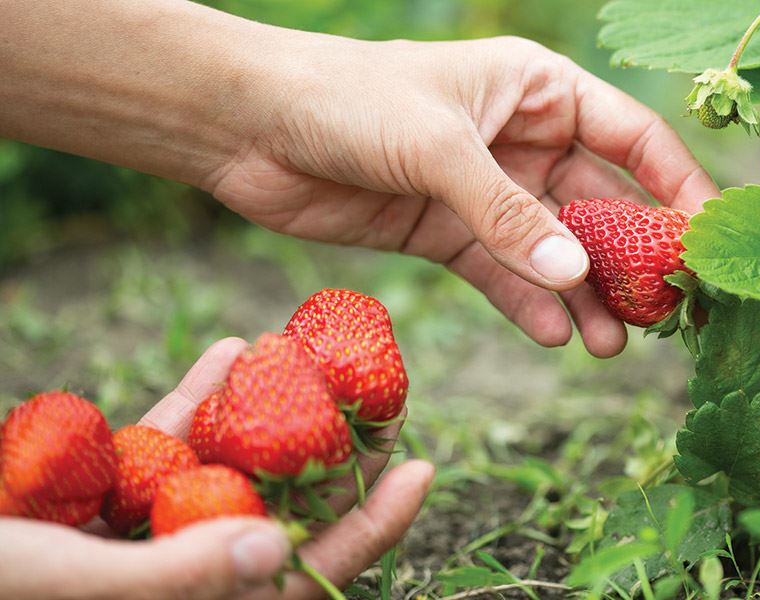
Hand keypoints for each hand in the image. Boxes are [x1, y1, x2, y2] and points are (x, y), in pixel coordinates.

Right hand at [0, 338, 434, 599]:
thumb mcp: (62, 581)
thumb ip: (171, 579)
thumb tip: (278, 554)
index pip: (303, 581)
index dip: (369, 530)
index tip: (422, 466)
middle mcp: (176, 578)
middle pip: (279, 517)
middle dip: (329, 457)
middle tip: (381, 393)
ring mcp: (140, 537)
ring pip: (226, 475)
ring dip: (268, 417)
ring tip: (310, 359)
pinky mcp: (97, 498)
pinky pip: (161, 450)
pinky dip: (193, 403)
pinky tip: (228, 352)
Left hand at [209, 35, 720, 356]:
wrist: (246, 126)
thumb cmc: (347, 99)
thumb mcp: (439, 148)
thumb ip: (507, 214)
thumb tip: (577, 279)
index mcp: (538, 89)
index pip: (633, 139)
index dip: (678, 188)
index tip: (708, 242)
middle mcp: (524, 138)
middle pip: (602, 204)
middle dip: (633, 259)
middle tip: (666, 314)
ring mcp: (487, 190)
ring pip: (555, 250)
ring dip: (586, 296)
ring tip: (614, 344)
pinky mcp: (448, 232)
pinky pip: (503, 274)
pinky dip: (530, 305)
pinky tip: (558, 337)